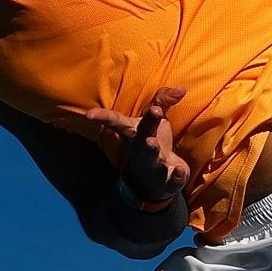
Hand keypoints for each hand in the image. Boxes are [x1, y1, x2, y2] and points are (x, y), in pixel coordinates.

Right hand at [82, 85, 191, 206]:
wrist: (152, 182)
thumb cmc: (150, 142)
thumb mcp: (155, 121)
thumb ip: (164, 102)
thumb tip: (182, 88)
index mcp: (135, 132)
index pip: (117, 121)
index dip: (103, 117)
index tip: (89, 114)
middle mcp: (141, 148)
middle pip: (143, 134)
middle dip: (148, 122)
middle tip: (154, 111)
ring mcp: (153, 165)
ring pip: (152, 157)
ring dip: (152, 149)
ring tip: (152, 142)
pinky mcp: (167, 179)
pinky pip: (172, 178)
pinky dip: (177, 175)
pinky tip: (180, 170)